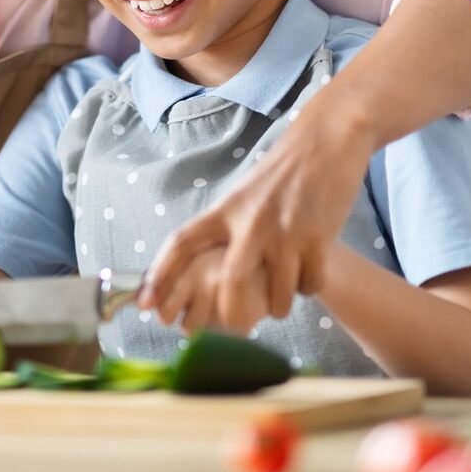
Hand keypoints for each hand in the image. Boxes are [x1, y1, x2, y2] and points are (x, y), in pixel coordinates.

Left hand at [140, 91, 374, 330]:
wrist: (324, 142)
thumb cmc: (280, 174)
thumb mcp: (242, 197)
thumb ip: (225, 228)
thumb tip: (200, 266)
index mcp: (225, 210)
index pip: (182, 243)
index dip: (160, 274)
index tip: (146, 302)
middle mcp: (251, 221)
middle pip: (229, 281)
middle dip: (229, 314)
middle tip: (233, 328)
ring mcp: (285, 230)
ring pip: (276, 292)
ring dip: (278, 307)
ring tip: (279, 305)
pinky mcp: (319, 236)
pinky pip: (309, 284)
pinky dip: (307, 290)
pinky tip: (306, 280)